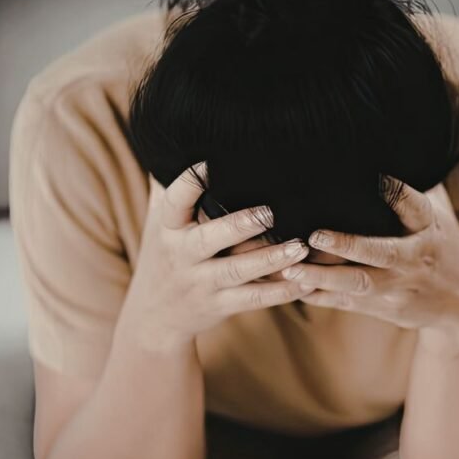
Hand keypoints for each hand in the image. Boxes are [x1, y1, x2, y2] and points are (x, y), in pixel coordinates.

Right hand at [121, 161, 315, 349]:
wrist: (154, 317)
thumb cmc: (164, 256)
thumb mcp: (156, 223)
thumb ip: (166, 187)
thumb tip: (167, 142)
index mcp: (168, 229)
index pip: (175, 202)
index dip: (190, 182)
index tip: (211, 162)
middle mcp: (182, 255)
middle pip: (210, 239)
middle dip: (240, 225)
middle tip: (271, 210)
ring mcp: (201, 283)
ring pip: (237, 272)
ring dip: (270, 259)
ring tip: (299, 246)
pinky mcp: (220, 305)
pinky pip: (252, 299)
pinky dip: (279, 292)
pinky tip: (304, 281)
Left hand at [283, 175, 458, 351]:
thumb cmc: (442, 245)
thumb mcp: (440, 212)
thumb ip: (417, 183)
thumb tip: (392, 141)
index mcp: (429, 225)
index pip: (413, 205)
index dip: (395, 191)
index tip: (374, 178)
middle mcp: (415, 256)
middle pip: (380, 251)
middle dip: (347, 245)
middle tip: (314, 234)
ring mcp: (400, 285)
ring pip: (360, 282)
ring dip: (325, 277)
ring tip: (292, 269)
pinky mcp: (386, 306)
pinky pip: (350, 303)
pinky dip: (323, 296)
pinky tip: (295, 288)